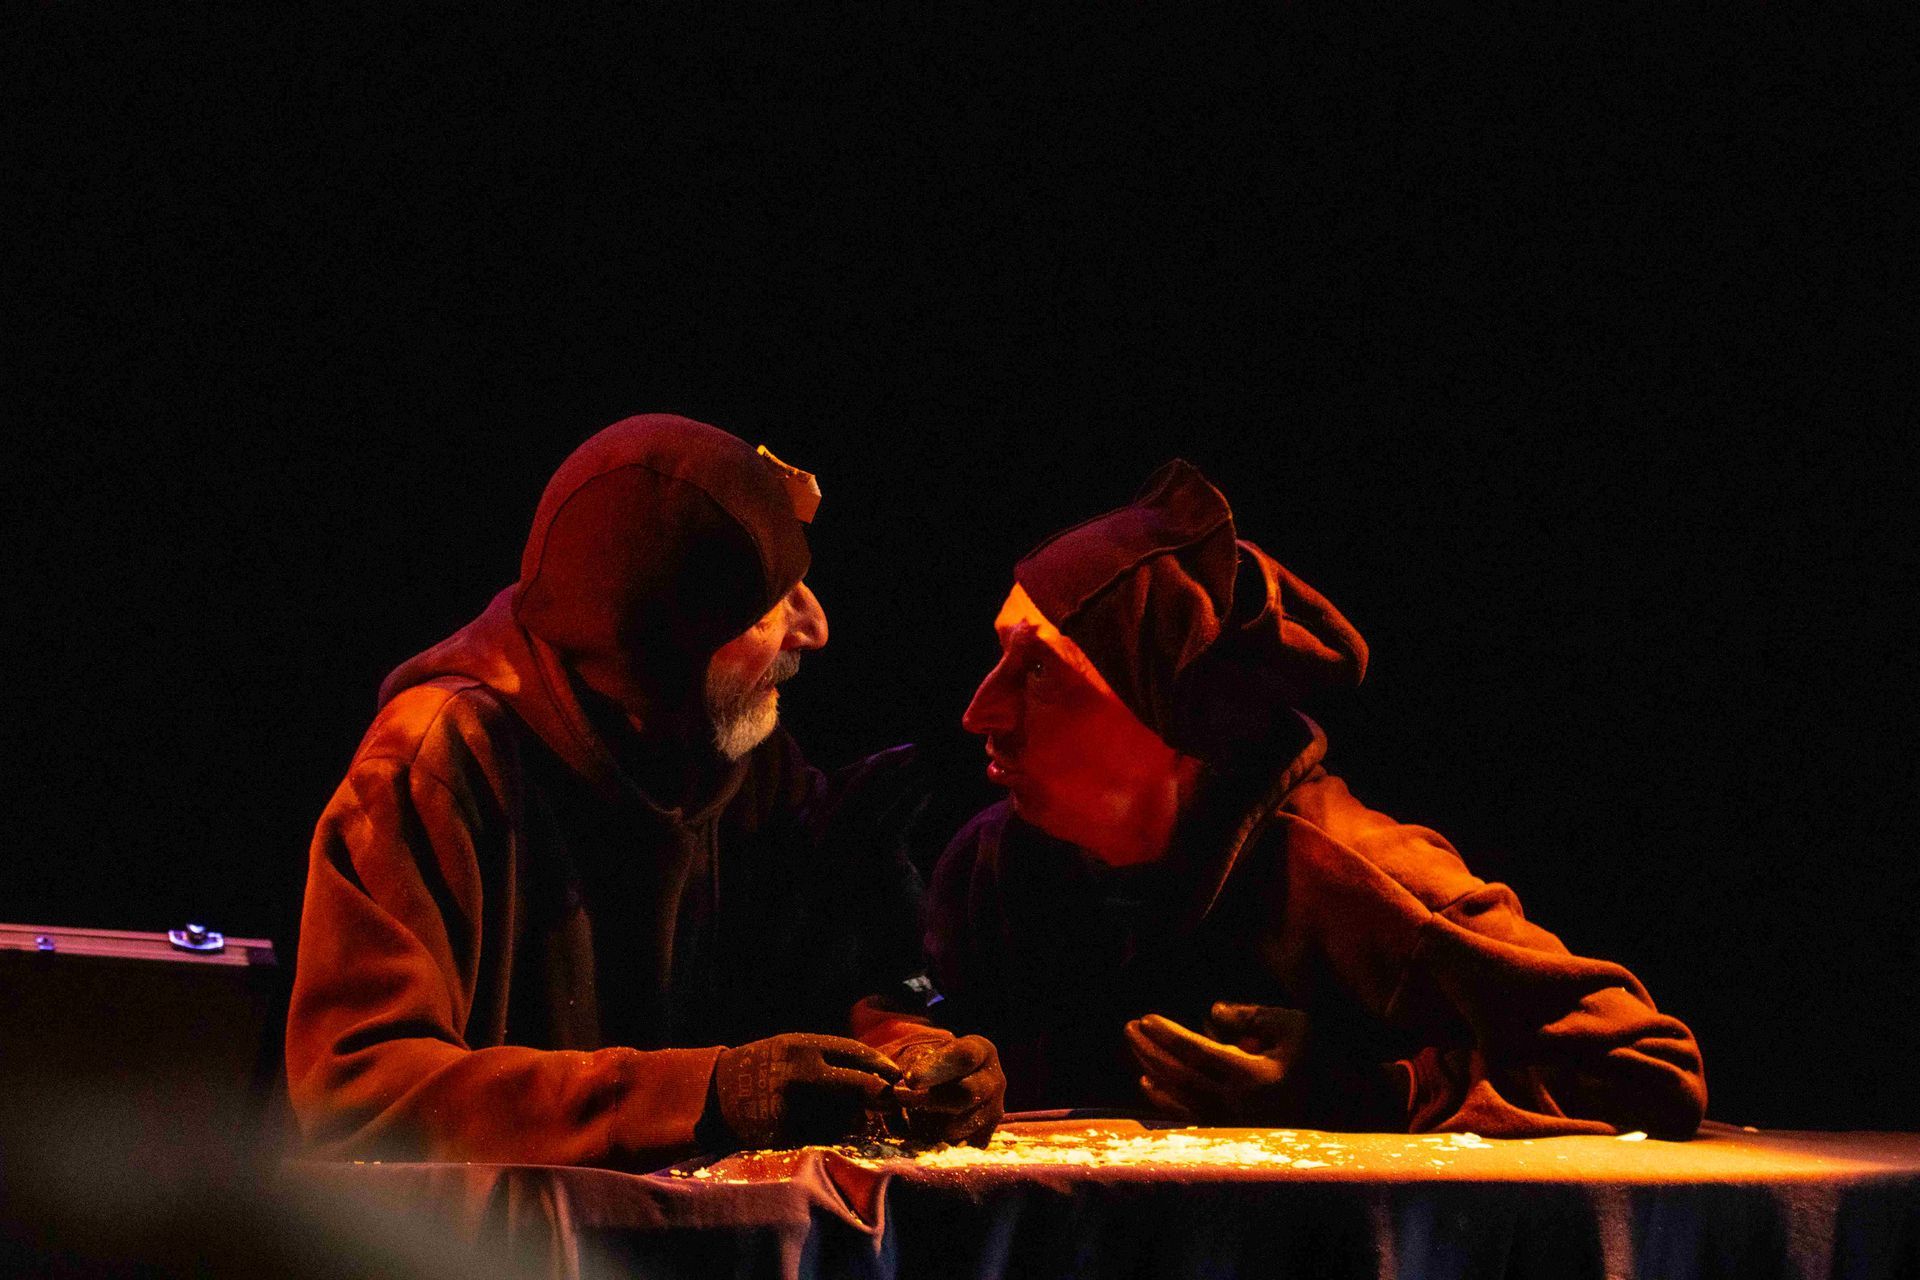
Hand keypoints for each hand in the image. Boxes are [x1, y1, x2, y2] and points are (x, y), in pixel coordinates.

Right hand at [713, 1033, 901, 1148]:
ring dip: (852, 1117)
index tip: (897, 1076)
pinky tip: (815, 1126)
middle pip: (859, 1088)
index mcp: (802, 1048)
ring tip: (834, 1112)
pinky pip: (826, 1138)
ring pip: (846, 1116)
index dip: (883, 1067)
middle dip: (879, 1095)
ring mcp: (794, 1108)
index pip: (857, 1055)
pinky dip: (831, 1134)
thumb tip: (878, 1076)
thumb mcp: (792, 1049)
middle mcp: (800, 1076)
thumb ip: (829, 1059)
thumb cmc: (762, 1068)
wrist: (715, 1095)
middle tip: (889, 1100)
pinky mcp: (787, 1136)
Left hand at [889, 1035, 1005, 1146]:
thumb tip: (897, 1087)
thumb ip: (905, 1063)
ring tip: (910, 1110)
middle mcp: (994, 1080)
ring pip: (954, 1127)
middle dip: (927, 1100)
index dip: (935, 1069)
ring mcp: (992, 1112)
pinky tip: (920, 1128)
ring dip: (924, 1122)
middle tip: (898, 1095)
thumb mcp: (914, 1052)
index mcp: (980, 1050)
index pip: (963, 1058)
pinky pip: (953, 1149)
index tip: (910, 1079)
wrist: (937, 1085)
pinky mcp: (983, 1139)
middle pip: (965, 1095)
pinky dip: (929, 1143)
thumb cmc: (922, 1062)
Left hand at [1124, 1003, 1309, 1123]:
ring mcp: (1231, 1124)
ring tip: (1134, 1045)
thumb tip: (1212, 1013)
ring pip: (1178, 1097)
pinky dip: (1163, 1100)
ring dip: (1151, 1069)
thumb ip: (1253, 1015)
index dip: (1169, 1036)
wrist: (1342, 1109)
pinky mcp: (1230, 1134)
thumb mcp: (1294, 1027)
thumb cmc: (1317, 1060)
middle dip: (1150, 1050)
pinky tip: (1147, 1082)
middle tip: (1129, 1028)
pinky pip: (1187, 1118)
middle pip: (1180, 1076)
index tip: (1146, 1018)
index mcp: (1254, 1077)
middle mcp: (1238, 1105)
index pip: (1199, 1053)